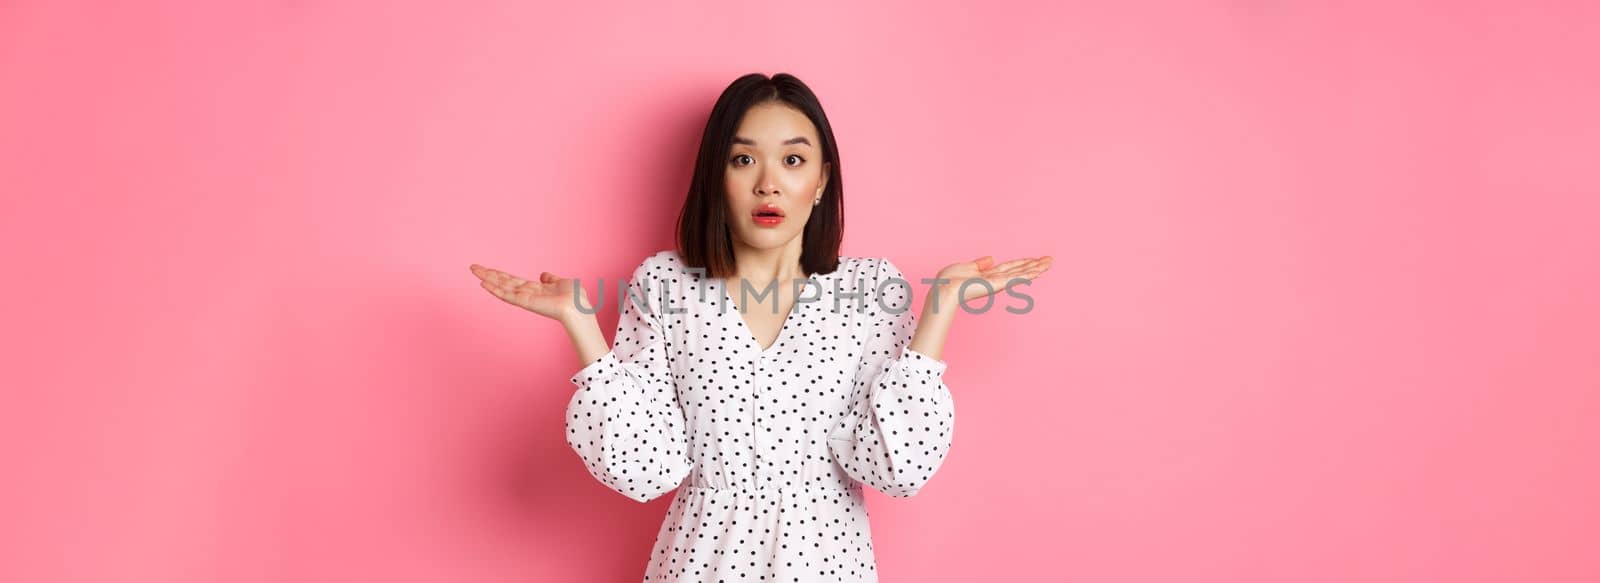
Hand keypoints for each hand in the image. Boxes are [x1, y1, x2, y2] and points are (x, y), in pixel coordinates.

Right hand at [469, 263, 593, 322]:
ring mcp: (524, 298)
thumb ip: (551, 279)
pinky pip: (506, 295)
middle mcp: (526, 294)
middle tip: (473, 267)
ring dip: (487, 278)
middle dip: (488, 274)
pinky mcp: (524, 302)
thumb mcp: (563, 282)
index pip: (512, 280)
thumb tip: (543, 274)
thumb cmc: (575, 298)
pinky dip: (495, 289)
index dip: (499, 274)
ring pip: (501, 286)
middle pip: (503, 282)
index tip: (487, 269)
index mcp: (534, 289)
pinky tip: (484, 284)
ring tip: (474, 271)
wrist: (578, 307)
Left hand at [934, 255, 1053, 305]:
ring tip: (1049, 262)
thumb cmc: (949, 281)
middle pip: (1020, 270)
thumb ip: (980, 263)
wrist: (944, 290)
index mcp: (988, 275)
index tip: (1035, 258)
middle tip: (1050, 259)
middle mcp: (996, 280)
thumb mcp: (965, 267)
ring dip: (1037, 268)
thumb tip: (992, 258)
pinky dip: (1029, 273)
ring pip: (1022, 273)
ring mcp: (998, 282)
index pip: (1010, 267)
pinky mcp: (997, 284)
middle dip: (1035, 265)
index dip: (1023, 262)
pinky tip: (1039, 270)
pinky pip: (1016, 277)